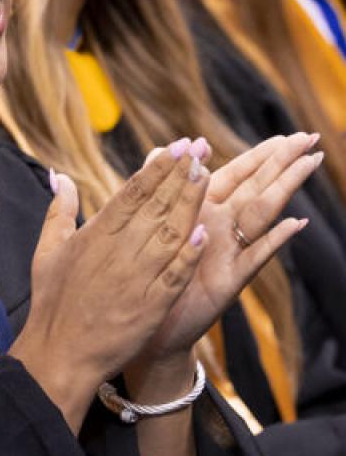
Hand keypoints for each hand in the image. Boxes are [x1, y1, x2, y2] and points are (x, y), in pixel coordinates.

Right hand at [10, 139, 207, 432]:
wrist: (60, 352)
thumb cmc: (52, 301)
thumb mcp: (47, 250)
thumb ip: (59, 210)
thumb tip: (59, 176)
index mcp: (94, 234)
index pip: (133, 192)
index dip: (157, 167)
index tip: (177, 146)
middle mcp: (118, 251)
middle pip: (156, 205)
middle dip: (180, 175)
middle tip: (201, 148)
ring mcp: (136, 278)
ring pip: (170, 233)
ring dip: (190, 204)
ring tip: (208, 176)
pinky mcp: (151, 305)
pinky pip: (175, 274)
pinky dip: (189, 255)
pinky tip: (206, 234)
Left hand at [137, 133, 319, 360]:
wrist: (143, 322)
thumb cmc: (148, 271)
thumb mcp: (150, 222)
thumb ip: (161, 183)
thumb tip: (169, 145)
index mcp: (201, 209)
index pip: (238, 174)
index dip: (261, 154)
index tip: (287, 133)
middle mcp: (220, 226)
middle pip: (257, 187)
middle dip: (283, 162)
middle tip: (311, 138)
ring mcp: (228, 251)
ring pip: (261, 213)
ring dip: (284, 188)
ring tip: (308, 164)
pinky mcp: (227, 280)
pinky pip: (254, 256)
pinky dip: (274, 239)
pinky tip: (294, 224)